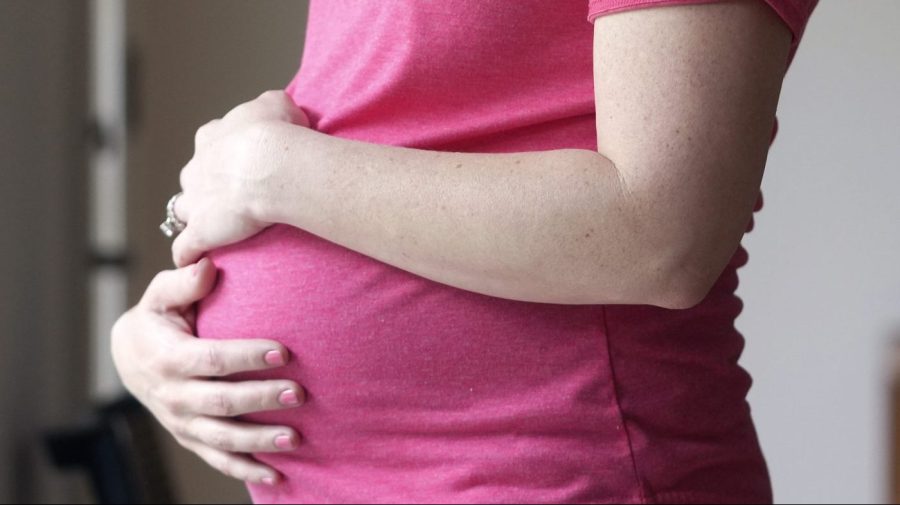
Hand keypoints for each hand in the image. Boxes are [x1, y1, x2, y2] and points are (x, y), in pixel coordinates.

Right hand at [111, 258, 305, 484]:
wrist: (129, 357)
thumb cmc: (157, 320)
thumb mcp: (161, 296)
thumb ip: (183, 281)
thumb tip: (208, 266)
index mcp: (169, 357)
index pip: (212, 359)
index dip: (247, 357)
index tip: (284, 352)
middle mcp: (174, 395)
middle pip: (221, 402)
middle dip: (261, 399)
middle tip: (299, 393)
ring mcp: (182, 421)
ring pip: (222, 437)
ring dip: (259, 440)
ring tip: (295, 437)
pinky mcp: (190, 438)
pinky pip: (217, 459)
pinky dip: (246, 470)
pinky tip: (277, 474)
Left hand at [171, 90, 309, 267]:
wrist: (270, 164)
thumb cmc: (277, 132)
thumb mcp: (278, 104)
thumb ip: (272, 106)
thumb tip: (279, 110)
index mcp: (211, 138)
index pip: (208, 144)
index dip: (224, 155)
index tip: (242, 162)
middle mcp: (196, 168)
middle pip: (193, 179)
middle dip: (207, 188)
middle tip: (235, 197)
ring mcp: (195, 202)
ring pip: (184, 212)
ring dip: (196, 220)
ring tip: (216, 233)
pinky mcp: (200, 233)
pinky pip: (185, 250)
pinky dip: (190, 256)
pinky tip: (200, 264)